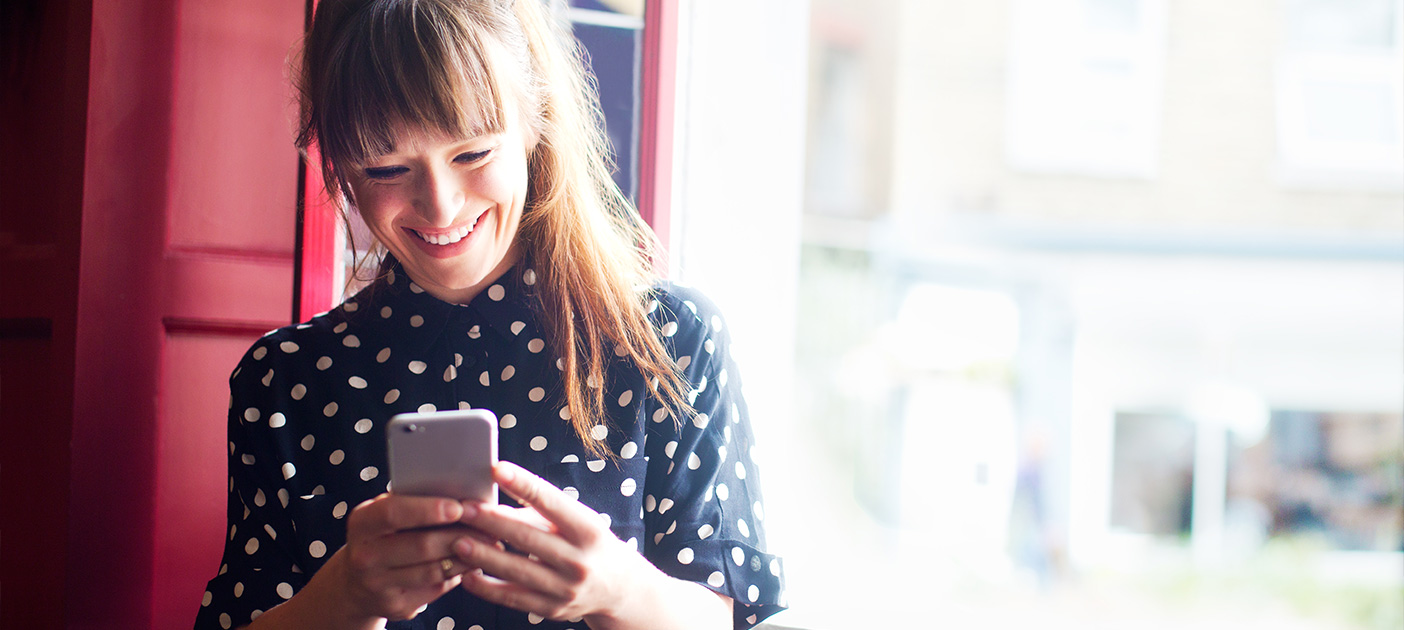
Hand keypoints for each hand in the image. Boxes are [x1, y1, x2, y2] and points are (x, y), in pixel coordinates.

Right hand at [326, 493, 484, 621]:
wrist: (355, 582)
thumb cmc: (383, 536)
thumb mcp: (385, 515)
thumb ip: (414, 503)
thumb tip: (462, 494)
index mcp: (362, 523)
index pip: (393, 512)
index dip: (428, 509)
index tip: (458, 507)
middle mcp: (364, 556)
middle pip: (420, 545)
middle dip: (459, 534)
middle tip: (489, 526)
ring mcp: (378, 584)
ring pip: (433, 570)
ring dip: (466, 556)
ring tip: (489, 543)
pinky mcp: (395, 605)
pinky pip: (436, 587)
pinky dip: (459, 573)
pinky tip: (473, 562)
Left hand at [450, 461, 665, 624]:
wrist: (618, 588)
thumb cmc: (589, 543)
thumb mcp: (578, 521)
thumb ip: (541, 513)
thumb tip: (495, 502)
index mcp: (588, 529)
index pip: (551, 502)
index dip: (523, 484)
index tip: (496, 469)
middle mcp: (579, 560)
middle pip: (528, 538)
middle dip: (492, 522)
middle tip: (464, 508)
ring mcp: (566, 589)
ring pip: (517, 571)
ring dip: (484, 556)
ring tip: (458, 540)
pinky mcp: (552, 610)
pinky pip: (513, 598)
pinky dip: (487, 588)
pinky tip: (466, 576)